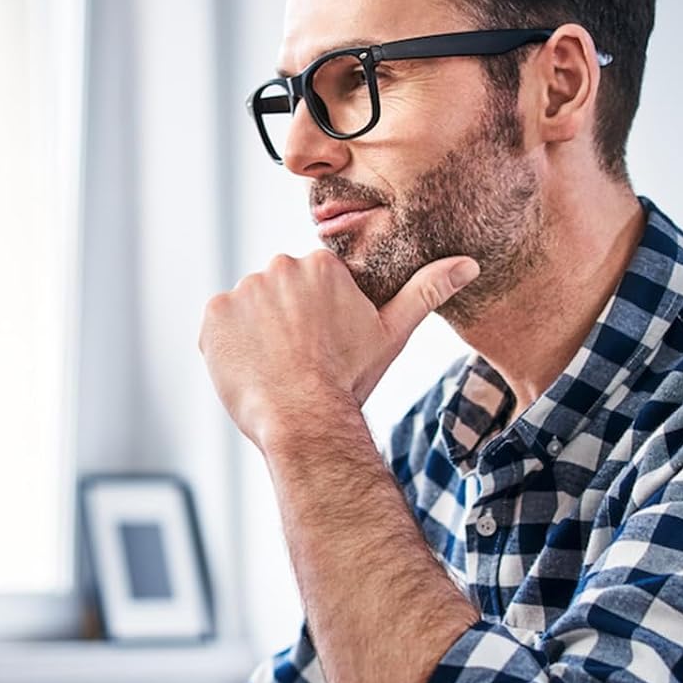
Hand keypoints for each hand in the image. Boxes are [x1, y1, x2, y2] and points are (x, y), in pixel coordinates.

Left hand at [199, 250, 479, 445]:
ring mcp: (243, 289)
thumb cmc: (349, 379)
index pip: (309, 284)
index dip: (314, 318)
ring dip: (256, 333)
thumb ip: (426, 291)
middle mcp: (279, 267)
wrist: (304, 419)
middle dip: (284, 322)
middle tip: (299, 359)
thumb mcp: (391, 333)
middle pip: (276, 293)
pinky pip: (219, 326)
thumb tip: (469, 263)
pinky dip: (229, 345)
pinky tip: (251, 367)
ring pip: (248, 310)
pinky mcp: (214, 314)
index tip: (321, 345)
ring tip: (276, 367)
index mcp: (321, 265)